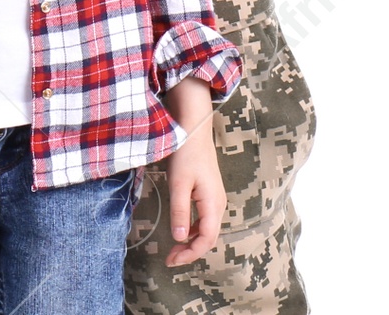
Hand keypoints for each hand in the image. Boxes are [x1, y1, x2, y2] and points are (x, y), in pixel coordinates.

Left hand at [162, 78, 224, 266]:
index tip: (171, 260)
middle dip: (190, 251)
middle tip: (170, 258)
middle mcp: (218, 204)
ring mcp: (215, 198)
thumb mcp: (179, 183)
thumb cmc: (186, 153)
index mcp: (213, 204)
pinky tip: (181, 229)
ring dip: (191, 241)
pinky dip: (193, 229)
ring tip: (173, 249)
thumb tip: (179, 239)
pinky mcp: (209, 192)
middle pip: (208, 237)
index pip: (206, 240)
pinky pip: (204, 218)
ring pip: (207, 229)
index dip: (190, 254)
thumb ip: (179, 211)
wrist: (194, 128)